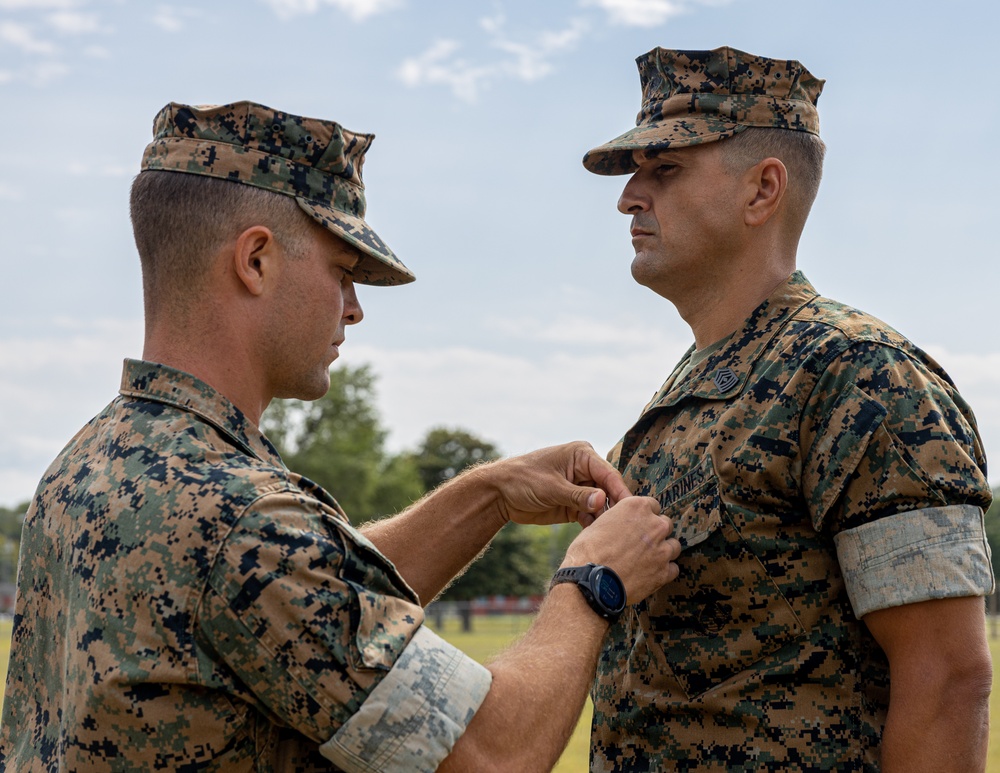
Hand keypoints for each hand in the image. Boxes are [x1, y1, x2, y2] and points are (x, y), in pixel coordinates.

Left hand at [481, 441, 632, 527]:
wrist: (500, 494)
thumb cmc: (523, 479)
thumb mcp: (551, 487)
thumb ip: (578, 495)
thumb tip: (602, 500)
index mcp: (583, 455)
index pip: (609, 474)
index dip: (621, 492)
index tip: (633, 509)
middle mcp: (585, 470)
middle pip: (609, 490)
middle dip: (614, 508)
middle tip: (624, 527)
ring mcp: (581, 488)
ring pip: (602, 505)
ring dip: (604, 519)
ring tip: (610, 534)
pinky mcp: (575, 505)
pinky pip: (591, 516)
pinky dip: (593, 525)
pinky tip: (596, 536)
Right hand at [563, 496, 680, 604]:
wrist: (591, 581)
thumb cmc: (588, 552)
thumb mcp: (597, 525)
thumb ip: (615, 520)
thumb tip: (615, 525)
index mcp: (636, 507)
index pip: (652, 505)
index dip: (645, 516)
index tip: (638, 525)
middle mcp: (654, 525)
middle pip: (665, 524)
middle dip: (656, 533)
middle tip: (642, 544)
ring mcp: (662, 549)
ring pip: (674, 546)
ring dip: (663, 551)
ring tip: (648, 560)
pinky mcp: (664, 572)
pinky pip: (673, 568)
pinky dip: (665, 571)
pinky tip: (651, 574)